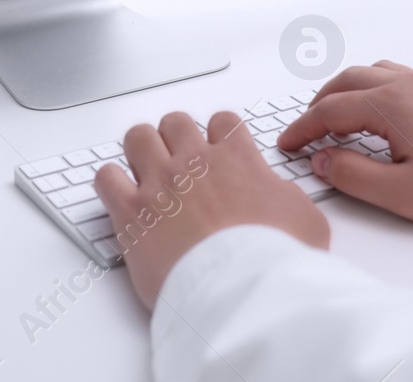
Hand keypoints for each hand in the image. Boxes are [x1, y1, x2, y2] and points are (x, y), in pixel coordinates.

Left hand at [94, 110, 328, 308]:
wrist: (242, 291)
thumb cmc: (275, 260)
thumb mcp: (306, 220)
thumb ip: (286, 196)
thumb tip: (276, 195)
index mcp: (237, 160)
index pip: (223, 122)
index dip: (220, 135)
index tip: (218, 149)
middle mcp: (195, 163)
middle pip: (175, 122)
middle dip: (176, 137)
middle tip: (180, 161)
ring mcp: (160, 184)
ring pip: (137, 137)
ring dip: (141, 150)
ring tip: (147, 172)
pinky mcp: (131, 213)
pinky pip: (105, 177)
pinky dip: (110, 182)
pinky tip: (121, 196)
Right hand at [276, 61, 412, 230]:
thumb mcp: (403, 195)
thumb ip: (353, 176)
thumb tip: (324, 160)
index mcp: (393, 105)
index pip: (330, 111)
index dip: (302, 129)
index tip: (288, 145)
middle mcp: (409, 85)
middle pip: (346, 81)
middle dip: (317, 104)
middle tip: (305, 131)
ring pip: (371, 72)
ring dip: (344, 90)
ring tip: (334, 118)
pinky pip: (394, 75)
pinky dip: (371, 87)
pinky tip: (376, 112)